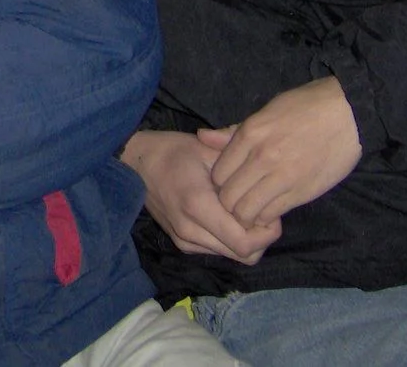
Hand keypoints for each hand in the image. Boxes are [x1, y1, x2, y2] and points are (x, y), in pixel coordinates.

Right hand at [121, 130, 280, 263]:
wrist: (136, 162)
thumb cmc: (174, 151)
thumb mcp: (208, 150)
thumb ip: (239, 167)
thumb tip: (265, 188)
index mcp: (198, 205)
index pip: (245, 243)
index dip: (267, 232)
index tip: (269, 209)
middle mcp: (191, 231)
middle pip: (244, 256)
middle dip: (261, 238)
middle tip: (262, 212)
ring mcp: (185, 241)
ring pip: (233, 256)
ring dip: (246, 239)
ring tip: (244, 212)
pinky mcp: (183, 244)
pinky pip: (218, 251)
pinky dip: (230, 239)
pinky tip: (227, 217)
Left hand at [199, 76, 360, 227]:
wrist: (349, 114)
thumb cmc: (306, 106)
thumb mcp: (266, 110)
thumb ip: (233, 131)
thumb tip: (201, 137)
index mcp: (250, 134)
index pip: (217, 173)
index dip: (219, 182)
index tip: (228, 182)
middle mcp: (262, 158)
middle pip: (227, 197)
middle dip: (228, 202)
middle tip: (238, 199)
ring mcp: (282, 177)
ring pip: (246, 212)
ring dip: (246, 214)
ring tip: (252, 207)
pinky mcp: (302, 192)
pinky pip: (271, 215)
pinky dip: (266, 217)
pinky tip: (270, 209)